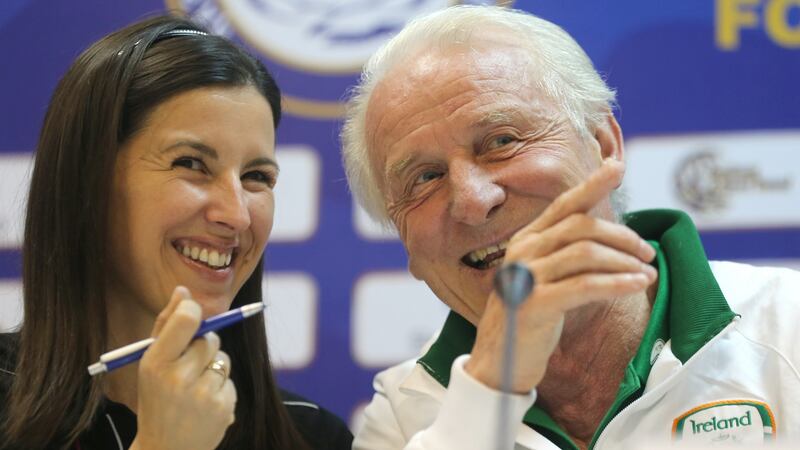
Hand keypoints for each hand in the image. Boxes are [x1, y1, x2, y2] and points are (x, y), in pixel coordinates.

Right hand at [130, 287, 236, 449]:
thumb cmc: (156, 399)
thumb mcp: (149, 364)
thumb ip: (166, 325)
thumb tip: (183, 290)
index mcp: (156, 364)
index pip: (188, 320)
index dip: (193, 310)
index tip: (192, 312)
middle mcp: (180, 378)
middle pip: (210, 338)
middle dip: (203, 345)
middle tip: (188, 363)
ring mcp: (204, 394)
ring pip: (223, 358)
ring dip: (212, 366)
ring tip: (194, 387)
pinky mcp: (224, 407)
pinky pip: (230, 380)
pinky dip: (220, 387)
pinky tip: (203, 403)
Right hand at [465, 159, 656, 392]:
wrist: (498, 364)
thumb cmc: (530, 320)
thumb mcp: (546, 280)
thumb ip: (567, 256)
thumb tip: (610, 240)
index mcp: (526, 240)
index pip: (564, 205)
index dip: (592, 184)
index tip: (618, 166)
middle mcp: (523, 251)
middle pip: (582, 226)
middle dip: (622, 235)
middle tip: (647, 253)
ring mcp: (527, 276)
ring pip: (586, 253)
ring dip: (625, 261)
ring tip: (647, 274)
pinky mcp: (536, 304)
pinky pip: (585, 285)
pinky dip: (617, 283)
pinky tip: (637, 284)